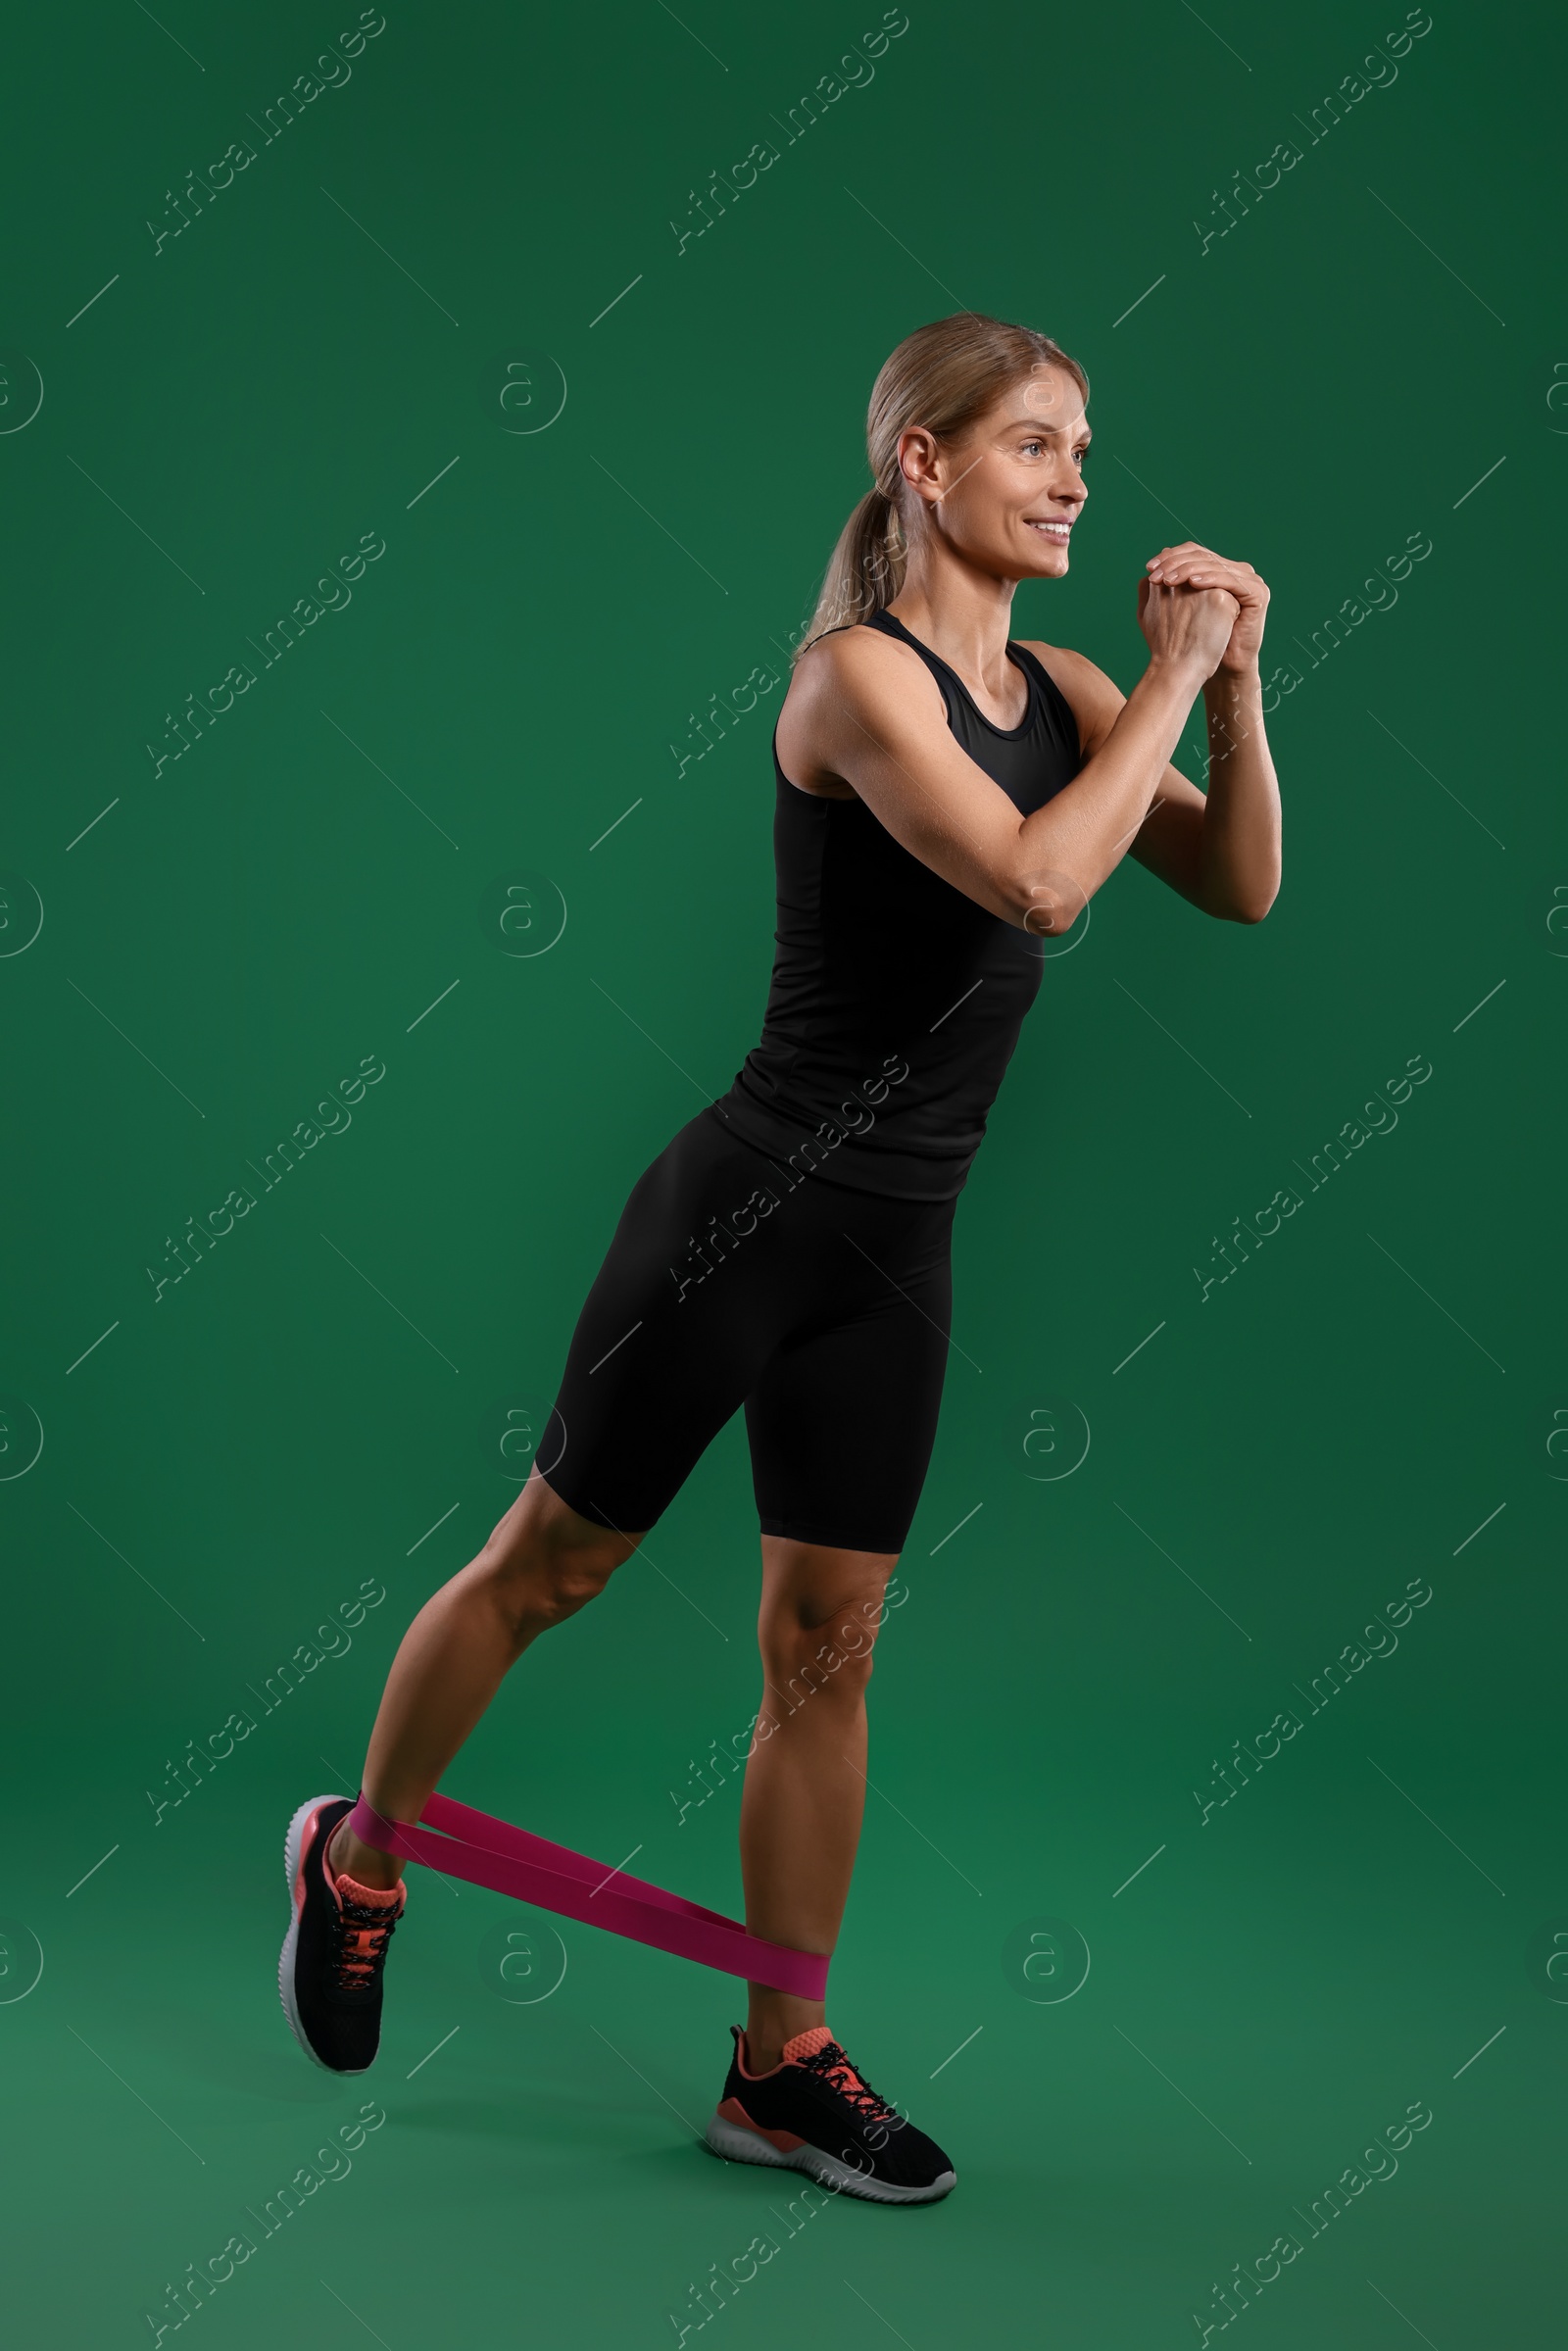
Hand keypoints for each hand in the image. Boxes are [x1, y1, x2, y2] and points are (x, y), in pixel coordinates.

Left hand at [1144, 544, 1268, 672]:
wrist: (1219, 666)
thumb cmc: (1194, 641)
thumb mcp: (1175, 607)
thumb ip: (1168, 584)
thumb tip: (1153, 562)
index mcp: (1219, 570)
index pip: (1194, 552)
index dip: (1171, 557)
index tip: (1148, 568)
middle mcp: (1236, 570)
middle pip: (1204, 556)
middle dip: (1176, 563)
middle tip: (1156, 574)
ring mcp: (1249, 580)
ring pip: (1215, 566)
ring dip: (1189, 570)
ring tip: (1169, 580)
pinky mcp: (1258, 593)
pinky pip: (1231, 580)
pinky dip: (1211, 579)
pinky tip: (1193, 583)